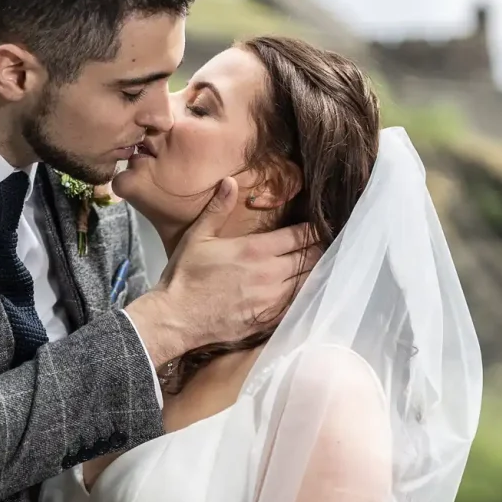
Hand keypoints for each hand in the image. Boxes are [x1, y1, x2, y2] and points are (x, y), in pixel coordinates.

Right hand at [125, 177, 321, 361]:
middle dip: (319, 249)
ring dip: (315, 272)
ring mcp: (272, 299)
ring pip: (308, 282)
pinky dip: (305, 296)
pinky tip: (307, 292)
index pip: (299, 235)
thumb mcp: (198, 237)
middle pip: (310, 258)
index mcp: (256, 250)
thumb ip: (218, 209)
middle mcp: (271, 273)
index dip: (314, 229)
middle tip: (326, 244)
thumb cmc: (186, 275)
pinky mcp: (270, 320)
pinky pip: (298, 306)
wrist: (176, 318)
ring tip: (322, 265)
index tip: (321, 225)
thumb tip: (230, 181)